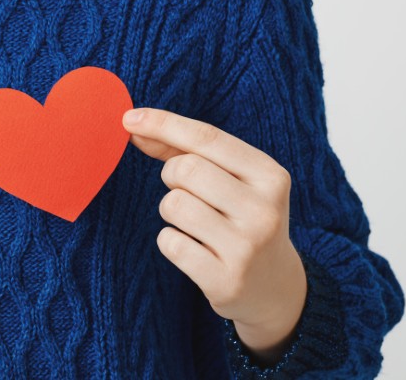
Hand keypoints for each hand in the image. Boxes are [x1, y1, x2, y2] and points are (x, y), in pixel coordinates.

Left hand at [121, 106, 307, 359]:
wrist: (275, 286)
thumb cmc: (243, 218)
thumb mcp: (234, 180)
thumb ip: (188, 150)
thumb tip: (136, 126)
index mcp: (271, 176)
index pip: (208, 137)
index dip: (164, 124)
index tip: (129, 119)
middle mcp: (263, 210)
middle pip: (186, 168)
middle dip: (171, 174)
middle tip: (185, 190)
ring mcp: (247, 248)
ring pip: (174, 204)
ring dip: (170, 209)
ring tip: (192, 222)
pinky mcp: (226, 281)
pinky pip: (170, 243)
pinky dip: (170, 241)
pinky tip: (193, 250)